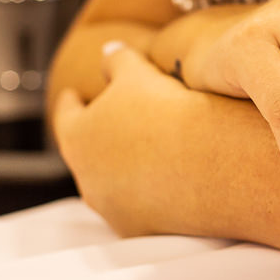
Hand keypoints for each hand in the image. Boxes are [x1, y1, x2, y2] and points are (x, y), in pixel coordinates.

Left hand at [53, 42, 196, 236]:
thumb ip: (117, 60)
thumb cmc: (169, 114)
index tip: (74, 96)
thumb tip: (109, 51)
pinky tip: (166, 180)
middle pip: (86, 154)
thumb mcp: (138, 73)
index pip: (67, 115)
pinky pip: (137, 208)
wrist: (212, 165)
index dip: (72, 102)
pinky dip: (145, 194)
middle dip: (97, 138)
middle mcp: (87, 178)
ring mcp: (112, 208)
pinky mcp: (140, 229)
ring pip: (109, 185)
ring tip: (143, 153)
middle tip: (111, 124)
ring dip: (120, 170)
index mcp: (78, 137)